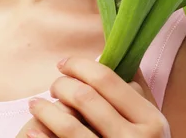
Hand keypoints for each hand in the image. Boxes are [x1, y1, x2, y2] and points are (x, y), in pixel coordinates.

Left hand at [24, 56, 170, 136]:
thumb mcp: (151, 125)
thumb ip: (137, 96)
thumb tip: (118, 56)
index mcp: (150, 121)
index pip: (107, 80)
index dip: (80, 66)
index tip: (64, 63)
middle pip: (86, 97)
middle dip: (62, 85)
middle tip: (54, 85)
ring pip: (69, 124)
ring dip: (46, 109)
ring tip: (35, 104)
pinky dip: (43, 137)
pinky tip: (34, 129)